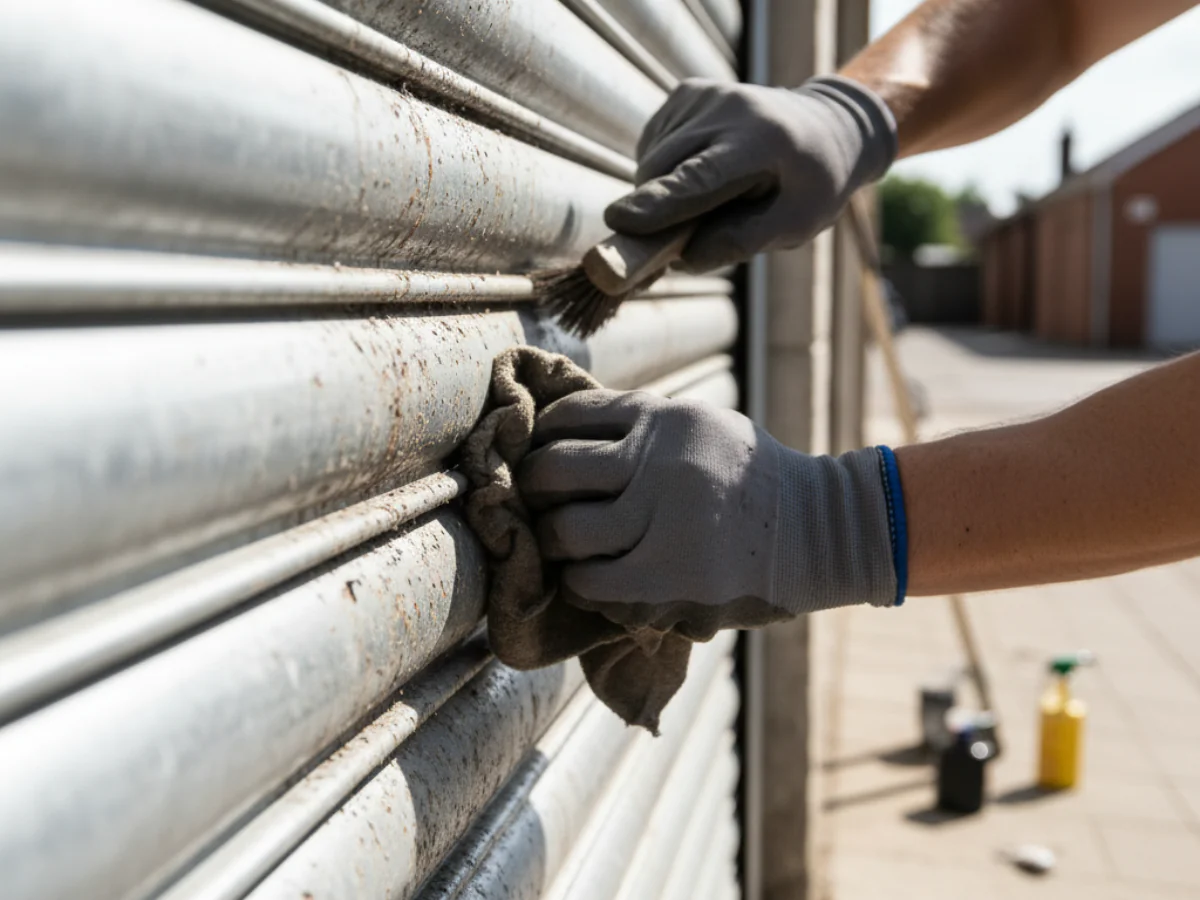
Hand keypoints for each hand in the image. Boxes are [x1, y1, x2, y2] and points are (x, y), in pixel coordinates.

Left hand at [518, 390, 899, 637]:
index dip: (540, 437)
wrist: (818, 531)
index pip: (569, 416)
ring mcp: (663, 518)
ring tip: (561, 546)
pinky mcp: (669, 575)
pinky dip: (579, 583)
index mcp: (663, 417)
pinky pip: (591, 582)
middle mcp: (658, 459)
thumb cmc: (750, 481)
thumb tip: (562, 434)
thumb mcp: (703, 427)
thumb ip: (644, 427)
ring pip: (567, 531)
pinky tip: (588, 579)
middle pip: (554, 471)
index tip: (539, 456)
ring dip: (553, 542)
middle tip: (534, 503)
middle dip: (533, 489)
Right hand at [605, 76, 896, 271]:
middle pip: (665, 171)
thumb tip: (682, 258)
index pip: (701, 177)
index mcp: (765, 142)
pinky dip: (665, 171)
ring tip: (706, 200)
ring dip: (662, 194)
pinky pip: (653, 147)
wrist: (826, 125)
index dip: (660, 203)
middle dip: (655, 213)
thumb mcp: (796, 223)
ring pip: (652, 162)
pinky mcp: (686, 92)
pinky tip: (697, 172)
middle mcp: (730, 108)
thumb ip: (742, 242)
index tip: (620, 222)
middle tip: (677, 242)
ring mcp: (704, 95)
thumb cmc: (812, 184)